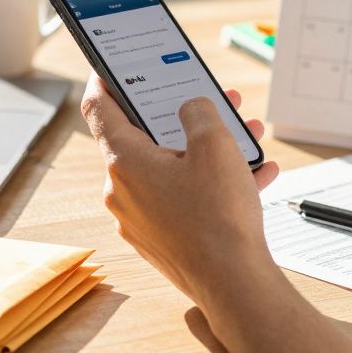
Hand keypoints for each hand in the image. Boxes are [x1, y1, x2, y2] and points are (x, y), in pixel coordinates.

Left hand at [80, 74, 279, 307]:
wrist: (234, 284)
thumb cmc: (219, 218)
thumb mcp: (214, 145)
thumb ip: (198, 112)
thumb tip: (190, 109)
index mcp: (124, 162)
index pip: (100, 109)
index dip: (104, 82)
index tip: (108, 68)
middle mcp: (122, 192)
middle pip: (144, 139)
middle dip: (182, 117)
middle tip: (208, 102)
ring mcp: (139, 219)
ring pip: (170, 170)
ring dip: (205, 150)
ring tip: (243, 138)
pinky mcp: (160, 240)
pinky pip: (182, 200)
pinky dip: (211, 184)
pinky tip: (251, 175)